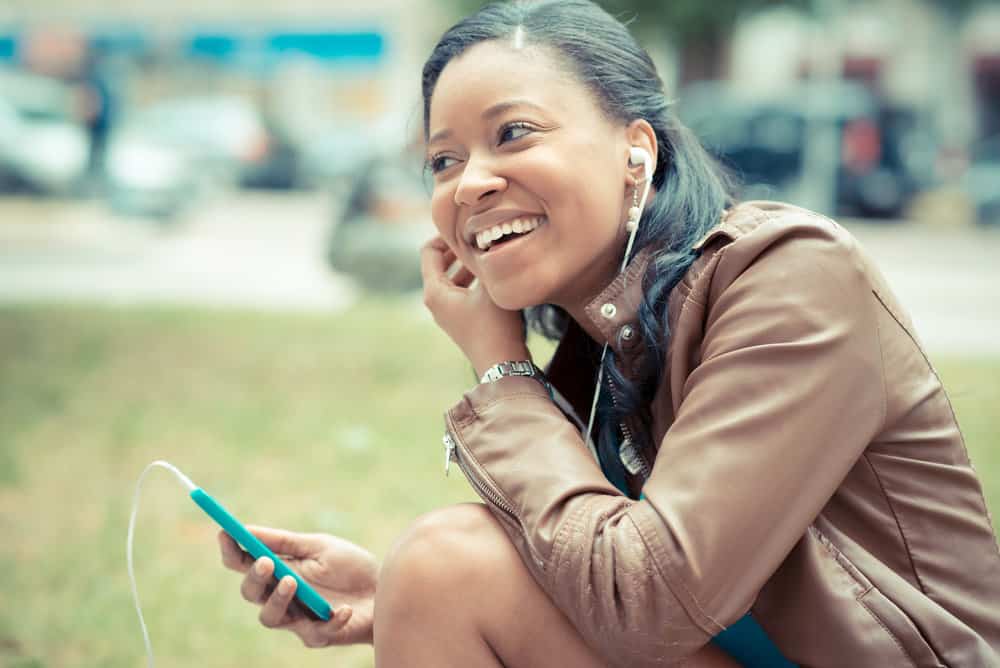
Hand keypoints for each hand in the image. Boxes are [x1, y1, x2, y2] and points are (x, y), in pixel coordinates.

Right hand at [219, 526, 377, 646]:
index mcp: (279, 571)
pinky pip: (315, 632)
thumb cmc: (351, 567)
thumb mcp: (319, 546)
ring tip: (292, 582)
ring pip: (270, 618)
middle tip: (265, 562)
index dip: (231, 550)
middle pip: (250, 593)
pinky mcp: (319, 635)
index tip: (225, 532)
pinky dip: (330, 618)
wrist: (385, 589)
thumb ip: (284, 542)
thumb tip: (245, 529)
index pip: (244, 564)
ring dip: (277, 599)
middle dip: (253, 577)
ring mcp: (298, 618)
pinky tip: (343, 609)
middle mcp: (282, 596)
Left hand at [421, 236, 529, 375]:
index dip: (445, 235)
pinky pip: (460, 291)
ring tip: (489, 251)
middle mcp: (435, 302)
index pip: (428, 250)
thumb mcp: (491, 285)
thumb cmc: (495, 324)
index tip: (467, 227)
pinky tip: (493, 274)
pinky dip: (472, 279)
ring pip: (452, 277)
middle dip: (457, 248)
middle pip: (439, 263)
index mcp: (434, 291)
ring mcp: (446, 313)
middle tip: (479, 234)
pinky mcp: (460, 320)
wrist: (502, 364)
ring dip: (467, 264)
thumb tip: (487, 234)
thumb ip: (485, 259)